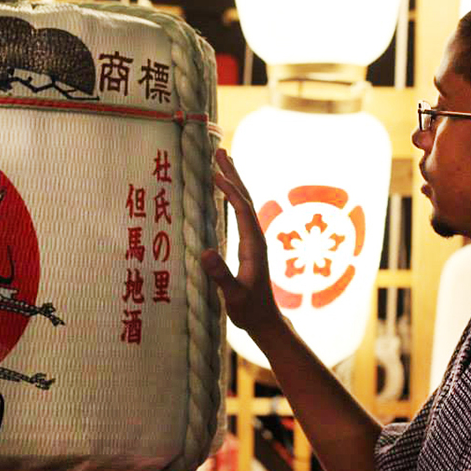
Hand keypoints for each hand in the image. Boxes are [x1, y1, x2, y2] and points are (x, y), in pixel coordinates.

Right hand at [201, 149, 281, 336]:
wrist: (264, 320)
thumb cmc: (249, 310)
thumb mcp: (233, 295)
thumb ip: (221, 276)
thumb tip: (206, 252)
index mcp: (253, 245)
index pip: (242, 209)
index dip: (229, 190)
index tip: (215, 172)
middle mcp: (256, 238)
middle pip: (245, 199)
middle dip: (233, 174)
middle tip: (220, 150)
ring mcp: (253, 240)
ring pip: (244, 204)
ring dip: (233, 181)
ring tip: (221, 161)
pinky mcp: (249, 245)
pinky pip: (240, 213)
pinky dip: (231, 196)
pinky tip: (224, 192)